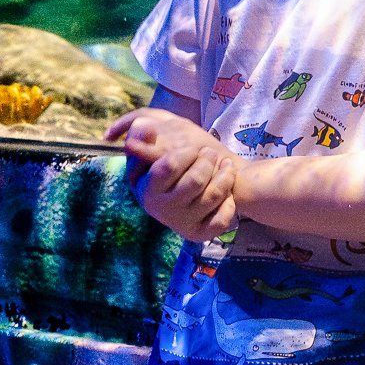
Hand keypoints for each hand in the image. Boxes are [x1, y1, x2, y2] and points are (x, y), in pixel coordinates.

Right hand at [107, 107, 239, 239]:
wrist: (201, 182)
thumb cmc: (179, 155)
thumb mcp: (162, 136)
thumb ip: (145, 131)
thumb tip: (136, 135)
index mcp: (145, 187)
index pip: (168, 166)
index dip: (187, 153)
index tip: (192, 147)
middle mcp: (160, 209)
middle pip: (195, 181)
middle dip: (208, 161)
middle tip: (210, 154)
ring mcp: (180, 223)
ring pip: (213, 196)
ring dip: (225, 175)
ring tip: (225, 166)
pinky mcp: (199, 233)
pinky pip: (221, 219)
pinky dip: (228, 203)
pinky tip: (227, 194)